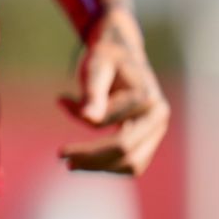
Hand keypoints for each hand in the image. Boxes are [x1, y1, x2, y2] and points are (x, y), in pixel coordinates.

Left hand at [59, 10, 169, 173]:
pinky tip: (84, 156)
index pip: (114, 125)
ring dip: (100, 167)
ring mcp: (156, 130)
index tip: (60, 101)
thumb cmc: (105, 57)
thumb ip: (93, 93)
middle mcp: (158, 117)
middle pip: (127, 153)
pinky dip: (106, 163)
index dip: (83, 124)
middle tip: (62, 157)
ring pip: (132, 164)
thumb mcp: (95, 67)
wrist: (120, 51)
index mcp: (148, 100)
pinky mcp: (147, 137)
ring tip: (70, 162)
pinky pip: (131, 162)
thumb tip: (88, 119)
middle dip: (92, 159)